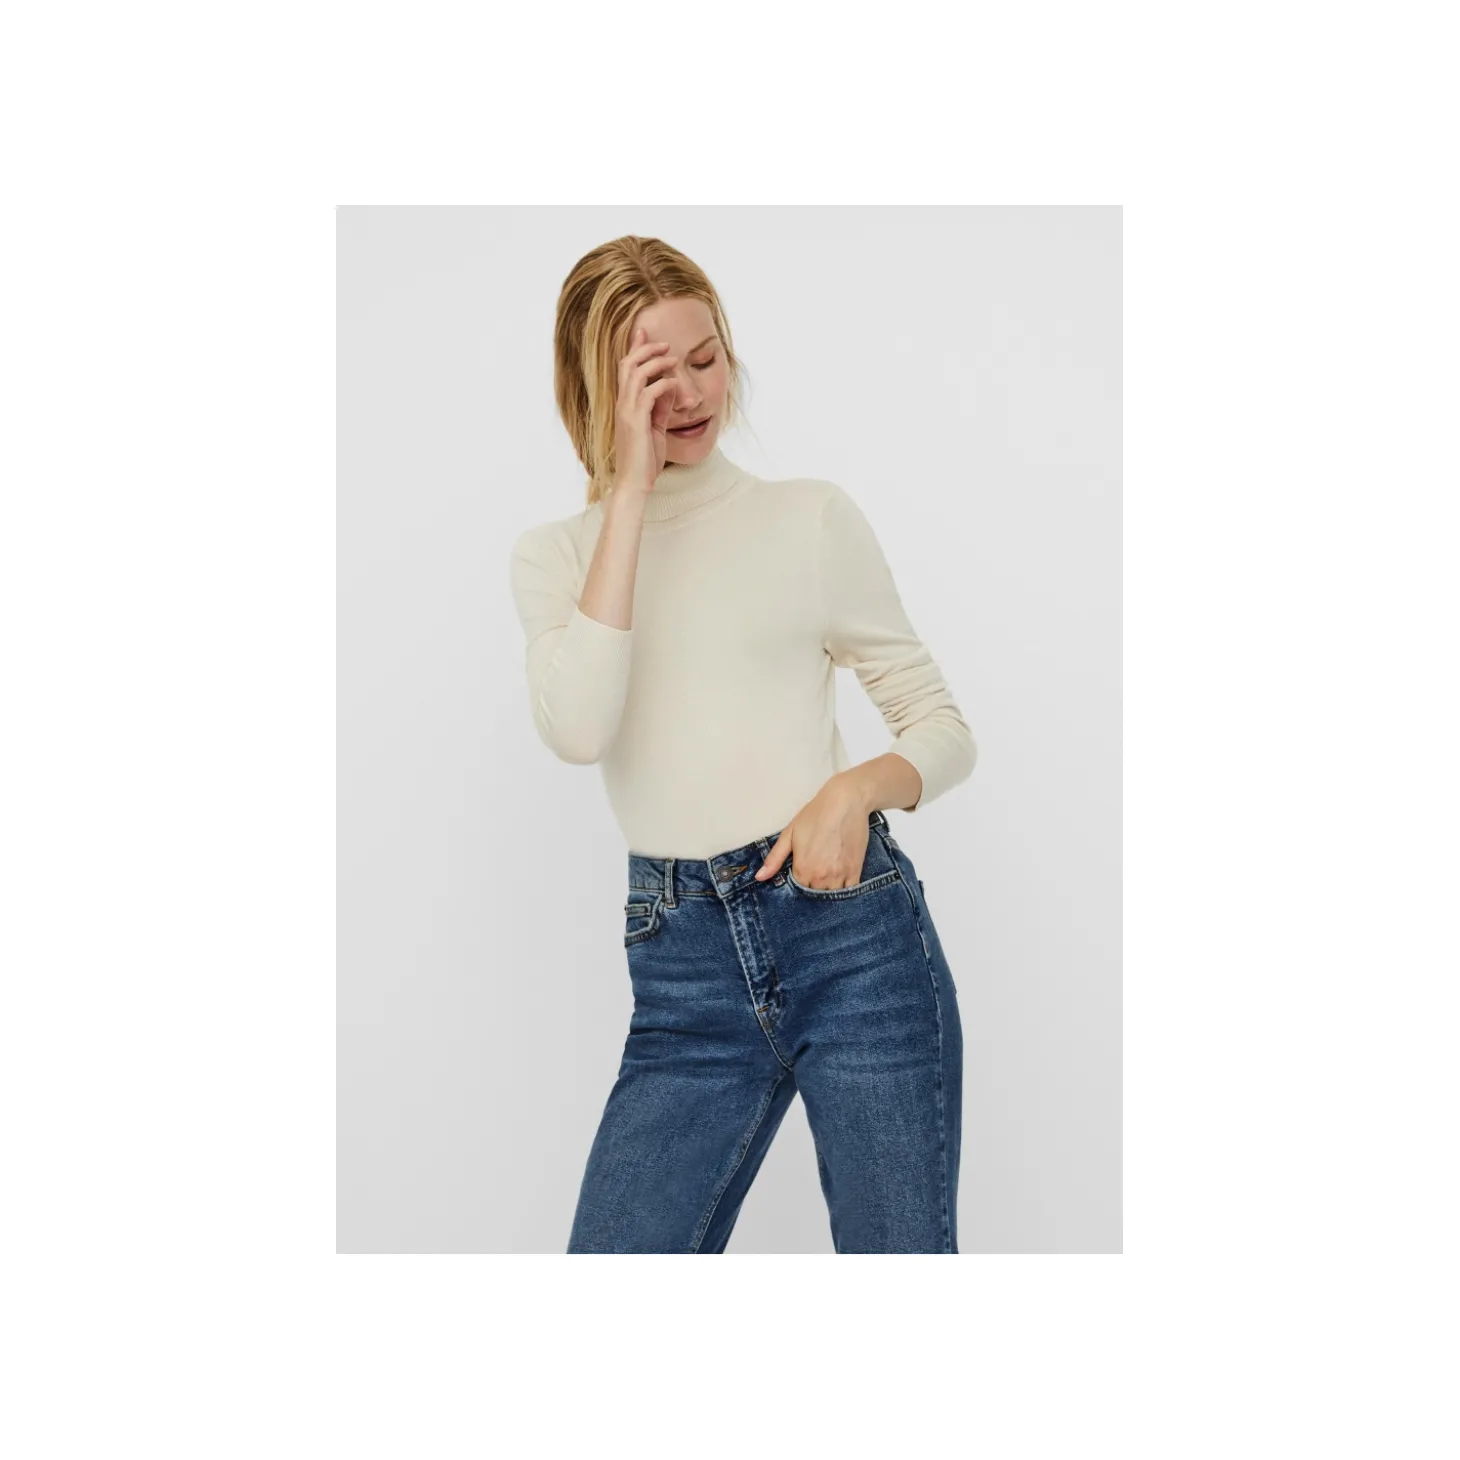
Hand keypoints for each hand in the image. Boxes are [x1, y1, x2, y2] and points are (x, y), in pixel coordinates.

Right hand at [613, 325, 680, 492]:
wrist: (634, 483)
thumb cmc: (644, 460)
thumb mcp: (655, 429)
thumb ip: (660, 408)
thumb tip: (669, 387)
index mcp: (624, 405)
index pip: (625, 369)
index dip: (634, 349)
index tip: (643, 332)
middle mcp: (622, 405)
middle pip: (628, 364)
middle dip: (646, 349)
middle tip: (665, 343)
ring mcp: (627, 412)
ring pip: (636, 373)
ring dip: (657, 362)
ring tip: (673, 359)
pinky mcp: (636, 422)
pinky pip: (650, 393)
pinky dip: (664, 384)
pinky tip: (675, 385)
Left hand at [755, 777, 871, 888]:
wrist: (846, 802)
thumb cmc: (816, 814)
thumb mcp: (790, 833)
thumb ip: (774, 858)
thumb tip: (759, 877)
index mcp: (803, 869)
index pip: (797, 892)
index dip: (797, 888)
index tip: (799, 880)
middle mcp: (821, 877)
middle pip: (815, 897)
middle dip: (812, 891)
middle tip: (813, 879)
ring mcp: (840, 876)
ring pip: (832, 897)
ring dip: (828, 892)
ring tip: (826, 881)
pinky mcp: (856, 871)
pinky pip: (850, 892)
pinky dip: (844, 892)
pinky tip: (840, 884)